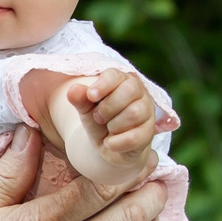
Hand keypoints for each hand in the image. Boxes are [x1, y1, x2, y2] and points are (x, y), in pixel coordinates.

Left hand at [50, 68, 158, 191]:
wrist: (109, 146)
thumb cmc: (99, 121)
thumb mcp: (86, 110)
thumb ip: (80, 99)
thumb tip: (73, 89)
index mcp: (122, 81)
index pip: (116, 75)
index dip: (103, 84)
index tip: (90, 96)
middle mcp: (139, 93)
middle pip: (129, 90)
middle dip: (108, 106)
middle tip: (98, 117)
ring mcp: (147, 112)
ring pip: (134, 113)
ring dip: (113, 125)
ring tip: (108, 128)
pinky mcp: (148, 133)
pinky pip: (134, 137)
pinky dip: (116, 142)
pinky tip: (110, 142)